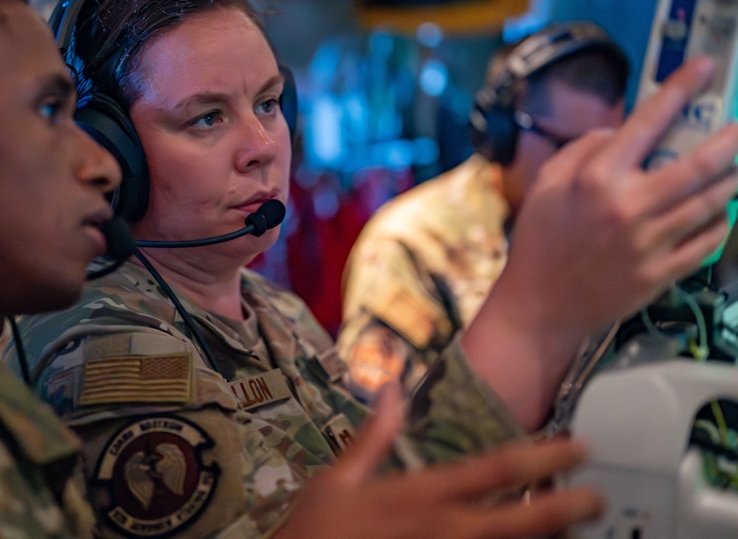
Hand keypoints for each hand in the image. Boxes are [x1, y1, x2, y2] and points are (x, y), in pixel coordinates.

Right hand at [276, 387, 601, 538]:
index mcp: (420, 495)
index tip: (577, 448)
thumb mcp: (336, 479)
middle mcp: (444, 531)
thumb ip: (372, 437)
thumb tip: (392, 388)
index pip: (493, 472)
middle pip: (521, 520)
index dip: (541, 458)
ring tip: (578, 529)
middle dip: (565, 507)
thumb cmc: (314, 531)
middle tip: (598, 497)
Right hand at [465, 56, 737, 427]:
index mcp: (598, 177)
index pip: (648, 122)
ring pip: (712, 202)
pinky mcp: (663, 273)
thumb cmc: (540, 240)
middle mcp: (630, 205)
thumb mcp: (546, 184)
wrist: (540, 305)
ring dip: (734, 180)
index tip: (704, 67)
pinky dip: (720, 223)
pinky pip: (707, 242)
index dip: (680, 89)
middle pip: (700, 164)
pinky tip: (720, 213)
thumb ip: (583, 151)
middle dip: (733, 138)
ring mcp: (651, 241)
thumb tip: (622, 132)